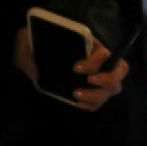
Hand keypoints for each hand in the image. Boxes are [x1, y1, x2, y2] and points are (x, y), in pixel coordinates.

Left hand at [12, 28, 126, 111]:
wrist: (31, 56)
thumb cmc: (33, 44)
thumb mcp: (26, 40)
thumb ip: (27, 49)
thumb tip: (37, 69)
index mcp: (87, 44)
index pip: (103, 52)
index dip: (95, 61)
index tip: (76, 68)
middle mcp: (97, 59)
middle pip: (120, 69)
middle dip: (108, 78)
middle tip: (89, 80)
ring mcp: (97, 75)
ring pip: (114, 87)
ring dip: (99, 95)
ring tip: (77, 95)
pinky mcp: (92, 89)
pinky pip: (101, 101)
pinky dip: (93, 105)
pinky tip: (78, 103)